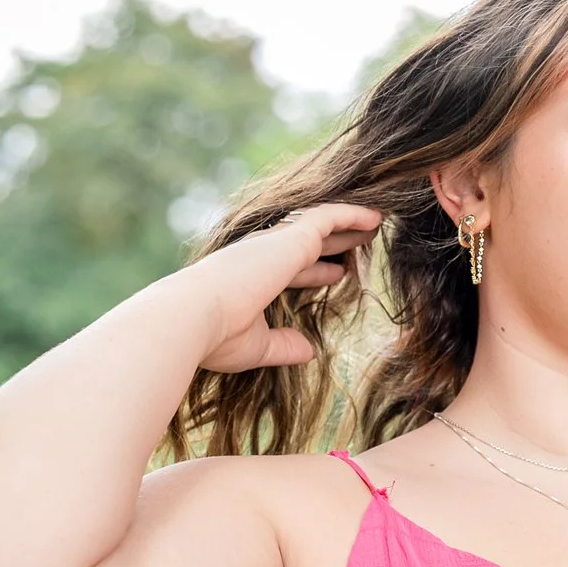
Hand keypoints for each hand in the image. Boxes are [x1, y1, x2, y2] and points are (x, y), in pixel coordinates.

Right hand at [189, 204, 382, 373]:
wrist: (193, 317)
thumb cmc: (215, 336)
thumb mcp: (256, 346)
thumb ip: (283, 345)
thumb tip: (308, 351)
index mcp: (251, 276)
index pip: (292, 268)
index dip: (317, 270)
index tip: (338, 272)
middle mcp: (262, 254)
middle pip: (308, 242)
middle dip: (336, 242)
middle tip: (362, 242)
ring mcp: (275, 244)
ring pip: (320, 225)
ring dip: (349, 225)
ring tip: (375, 223)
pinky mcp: (290, 238)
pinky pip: (328, 217)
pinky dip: (352, 215)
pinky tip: (374, 218)